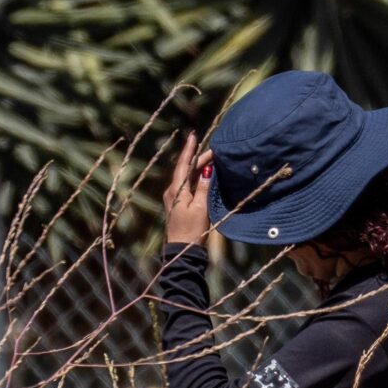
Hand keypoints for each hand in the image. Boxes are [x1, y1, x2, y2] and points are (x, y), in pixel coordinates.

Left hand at [163, 131, 213, 246]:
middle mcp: (173, 192)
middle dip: (199, 159)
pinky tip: (205, 177)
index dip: (189, 150)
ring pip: (188, 178)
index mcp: (176, 190)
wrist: (182, 252)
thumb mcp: (200, 208)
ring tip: (211, 160)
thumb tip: (208, 170)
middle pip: (186, 170)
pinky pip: (188, 187)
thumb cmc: (191, 231)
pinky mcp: (179, 206)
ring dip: (199, 169)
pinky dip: (197, 179)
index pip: (183, 165)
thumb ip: (204, 188)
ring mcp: (175, 199)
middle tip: (214, 151)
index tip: (193, 135)